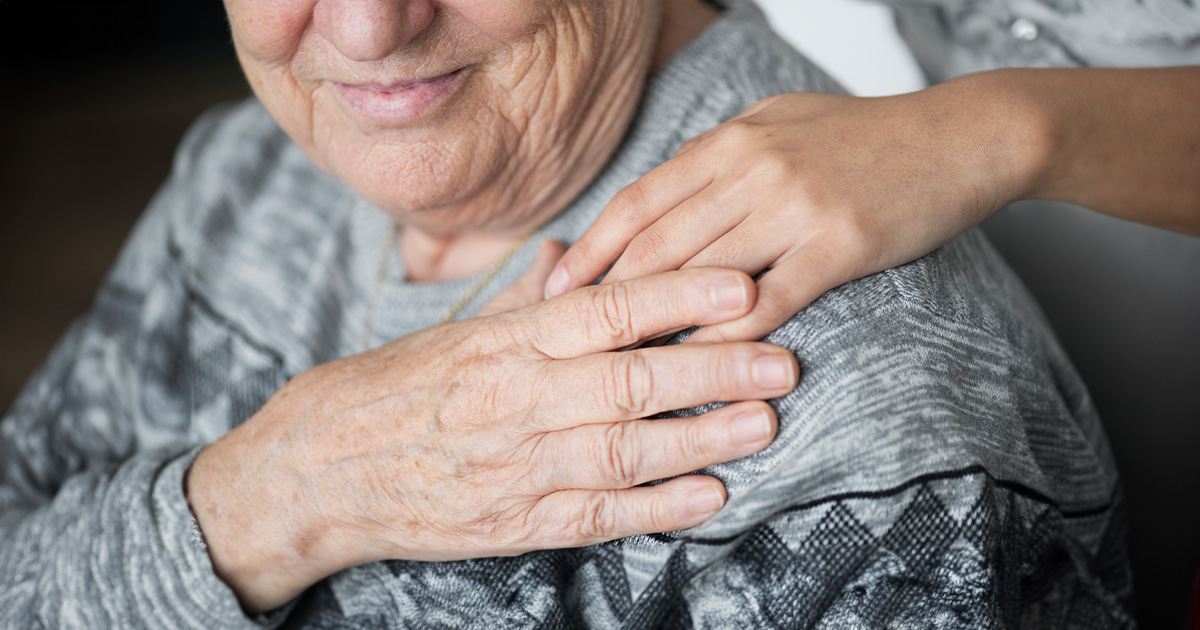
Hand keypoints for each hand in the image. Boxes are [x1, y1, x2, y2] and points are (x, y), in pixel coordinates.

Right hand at [186, 266, 798, 612]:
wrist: (320, 470)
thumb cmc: (397, 389)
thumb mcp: (457, 331)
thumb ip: (526, 298)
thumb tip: (576, 250)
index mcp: (506, 341)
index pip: (605, 308)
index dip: (678, 294)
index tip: (740, 284)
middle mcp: (516, 399)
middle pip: (630, 379)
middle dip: (713, 368)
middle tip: (783, 359)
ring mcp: (518, 465)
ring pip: (623, 449)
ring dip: (700, 437)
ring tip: (765, 424)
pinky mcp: (518, 523)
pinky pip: (597, 515)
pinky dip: (657, 507)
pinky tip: (710, 494)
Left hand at [544, 81, 1046, 341]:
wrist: (958, 137)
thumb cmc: (865, 136)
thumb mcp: (776, 125)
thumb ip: (717, 161)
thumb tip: (661, 201)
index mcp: (730, 143)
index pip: (639, 201)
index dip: (590, 248)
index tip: (554, 287)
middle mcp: (751, 170)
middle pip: (655, 243)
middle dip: (605, 296)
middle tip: (568, 342)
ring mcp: (793, 207)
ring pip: (700, 275)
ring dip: (654, 326)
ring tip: (617, 367)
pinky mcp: (836, 246)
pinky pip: (765, 302)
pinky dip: (725, 340)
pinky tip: (698, 368)